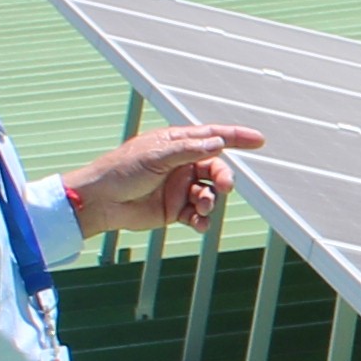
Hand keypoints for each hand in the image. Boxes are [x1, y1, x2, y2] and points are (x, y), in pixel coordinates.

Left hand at [61, 121, 265, 235]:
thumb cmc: (121, 170)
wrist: (100, 202)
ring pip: (210, 192)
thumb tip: (219, 144)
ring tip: (201, 206)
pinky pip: (199, 214)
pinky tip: (199, 223)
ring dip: (211, 200)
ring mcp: (179, 187)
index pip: (213, 137)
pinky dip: (203, 219)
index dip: (237, 137)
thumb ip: (189, 150)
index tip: (259, 140)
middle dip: (225, 177)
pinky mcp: (175, 210)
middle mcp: (182, 164)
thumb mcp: (155, 156)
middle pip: (216, 168)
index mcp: (176, 144)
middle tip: (226, 186)